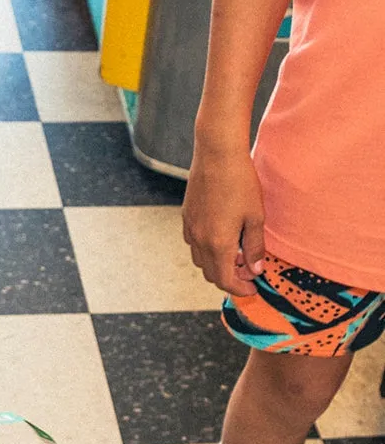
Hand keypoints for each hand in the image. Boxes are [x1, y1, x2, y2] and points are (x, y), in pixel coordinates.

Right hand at [183, 139, 265, 294]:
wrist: (216, 154)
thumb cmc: (240, 183)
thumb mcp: (255, 217)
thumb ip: (255, 247)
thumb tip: (256, 269)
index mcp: (218, 243)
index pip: (225, 280)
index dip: (240, 289)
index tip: (253, 289)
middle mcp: (199, 239)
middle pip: (210, 273)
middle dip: (229, 278)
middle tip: (248, 272)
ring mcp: (190, 227)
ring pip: (200, 260)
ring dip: (217, 264)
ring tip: (236, 254)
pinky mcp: (187, 215)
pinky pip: (193, 243)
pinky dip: (206, 250)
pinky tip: (222, 236)